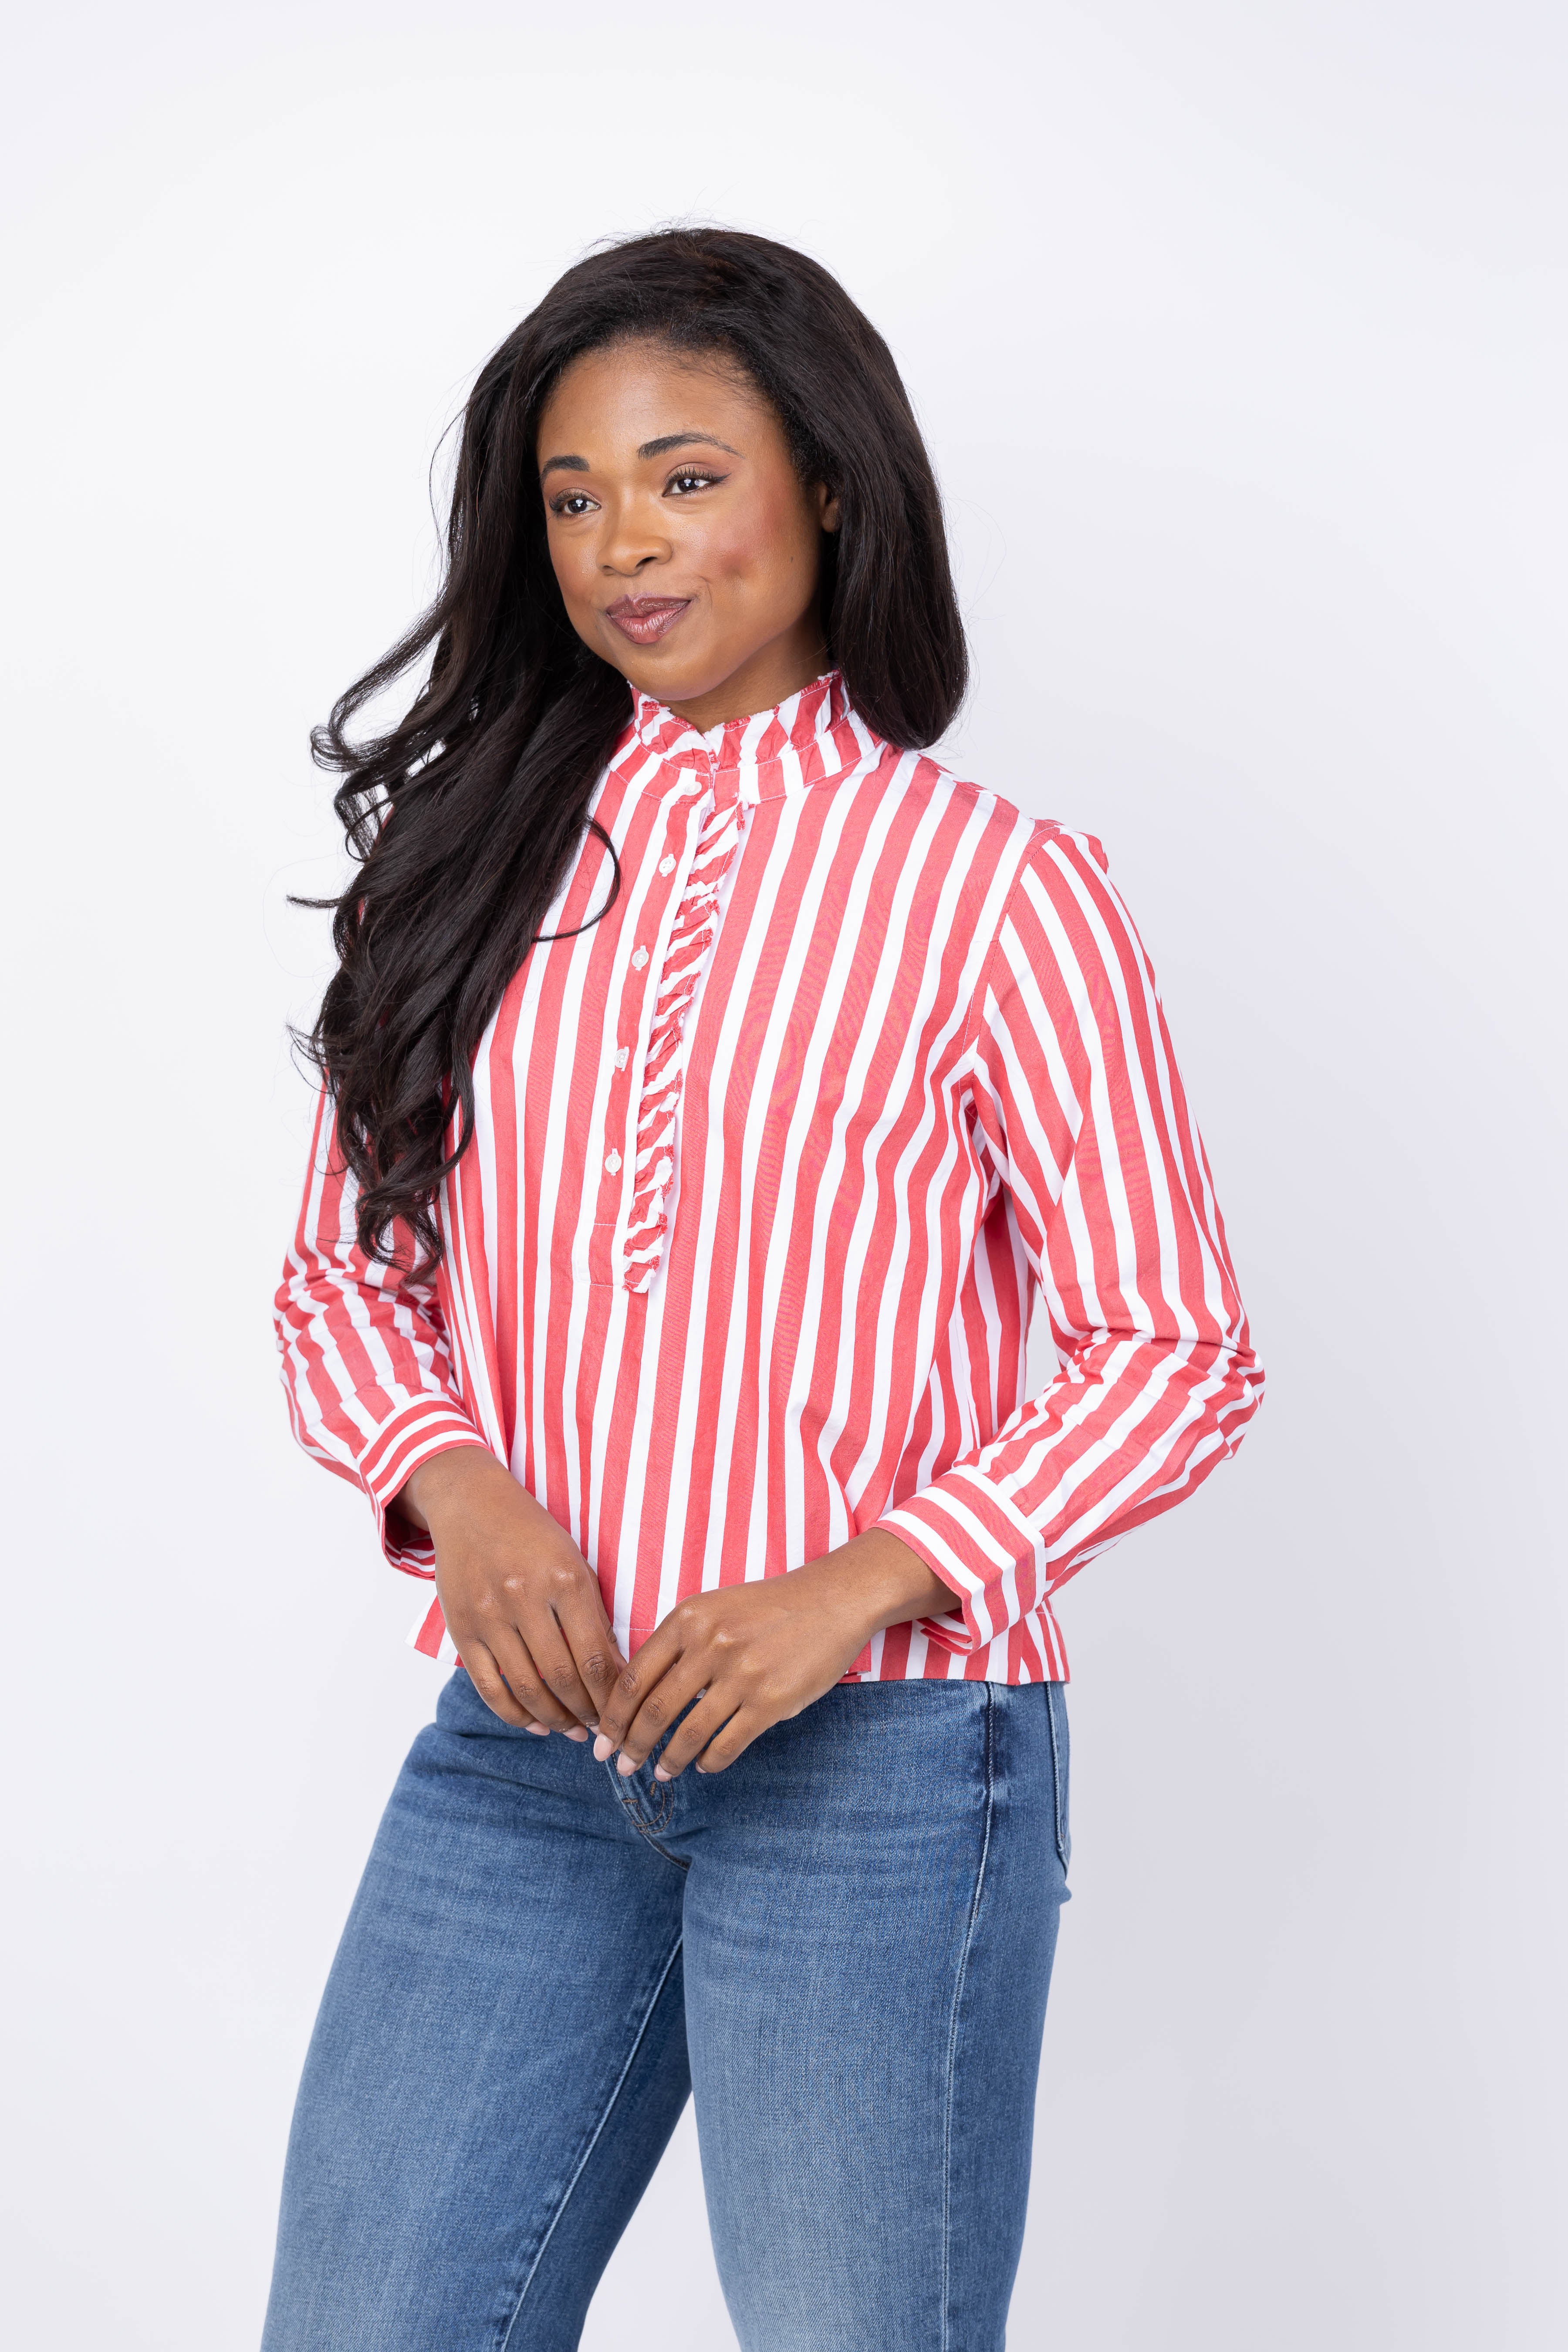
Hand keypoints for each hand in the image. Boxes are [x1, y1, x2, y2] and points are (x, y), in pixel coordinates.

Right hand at [396, 1450, 627, 1736]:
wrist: (470, 1504)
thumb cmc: (533, 1534)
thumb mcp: (574, 1562)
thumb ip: (594, 1616)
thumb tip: (618, 1674)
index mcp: (564, 1578)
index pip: (596, 1656)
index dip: (612, 1696)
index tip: (623, 1713)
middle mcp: (525, 1597)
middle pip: (563, 1677)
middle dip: (587, 1713)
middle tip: (601, 1729)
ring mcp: (489, 1615)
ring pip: (527, 1688)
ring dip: (555, 1720)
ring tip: (573, 1730)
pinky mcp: (461, 1629)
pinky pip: (489, 1687)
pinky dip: (514, 1714)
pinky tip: (534, 1724)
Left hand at [590, 1530, 953, 1780]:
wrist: (832, 1601)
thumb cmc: (768, 1608)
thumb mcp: (713, 1609)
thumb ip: (678, 1643)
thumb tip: (640, 1695)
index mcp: (688, 1619)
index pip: (634, 1677)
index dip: (612, 1716)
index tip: (603, 1739)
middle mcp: (710, 1645)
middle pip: (654, 1709)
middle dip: (631, 1746)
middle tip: (621, 1766)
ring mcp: (742, 1675)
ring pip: (688, 1733)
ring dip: (668, 1761)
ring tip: (660, 1774)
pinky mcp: (771, 1702)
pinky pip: (727, 1744)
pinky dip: (708, 1761)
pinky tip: (703, 1765)